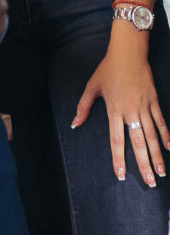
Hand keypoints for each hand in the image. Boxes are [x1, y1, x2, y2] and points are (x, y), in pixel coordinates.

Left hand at [73, 25, 169, 184]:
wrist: (128, 52)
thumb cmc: (108, 69)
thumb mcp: (92, 86)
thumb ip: (83, 107)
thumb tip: (74, 124)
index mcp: (113, 109)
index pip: (116, 140)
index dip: (119, 159)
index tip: (122, 176)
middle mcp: (130, 110)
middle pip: (138, 142)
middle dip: (144, 164)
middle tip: (150, 183)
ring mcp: (144, 106)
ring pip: (153, 135)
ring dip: (157, 155)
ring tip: (161, 172)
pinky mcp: (154, 99)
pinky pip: (161, 121)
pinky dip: (167, 135)